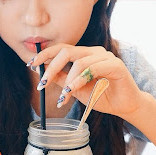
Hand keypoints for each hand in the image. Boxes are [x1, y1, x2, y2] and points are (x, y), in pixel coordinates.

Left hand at [29, 44, 144, 117]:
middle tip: (43, 84)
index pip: (61, 48)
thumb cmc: (102, 96)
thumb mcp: (75, 89)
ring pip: (79, 61)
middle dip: (51, 67)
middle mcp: (94, 52)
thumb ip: (61, 79)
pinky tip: (72, 90)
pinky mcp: (115, 65)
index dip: (45, 55)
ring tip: (63, 97)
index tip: (31, 64)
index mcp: (85, 54)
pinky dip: (79, 80)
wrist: (124, 106)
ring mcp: (106, 56)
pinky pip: (92, 69)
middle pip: (67, 50)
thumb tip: (42, 73)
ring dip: (67, 80)